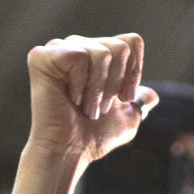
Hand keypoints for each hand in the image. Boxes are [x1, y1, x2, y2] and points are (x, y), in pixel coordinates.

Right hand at [25, 33, 157, 163]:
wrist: (70, 151)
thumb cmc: (93, 137)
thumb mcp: (126, 119)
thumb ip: (138, 102)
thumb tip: (152, 95)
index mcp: (94, 55)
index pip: (131, 42)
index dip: (133, 72)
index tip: (124, 98)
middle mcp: (76, 46)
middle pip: (120, 47)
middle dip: (116, 84)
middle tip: (100, 107)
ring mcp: (57, 49)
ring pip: (102, 53)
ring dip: (99, 89)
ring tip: (86, 107)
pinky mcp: (42, 56)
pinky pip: (78, 56)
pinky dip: (80, 84)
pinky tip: (69, 98)